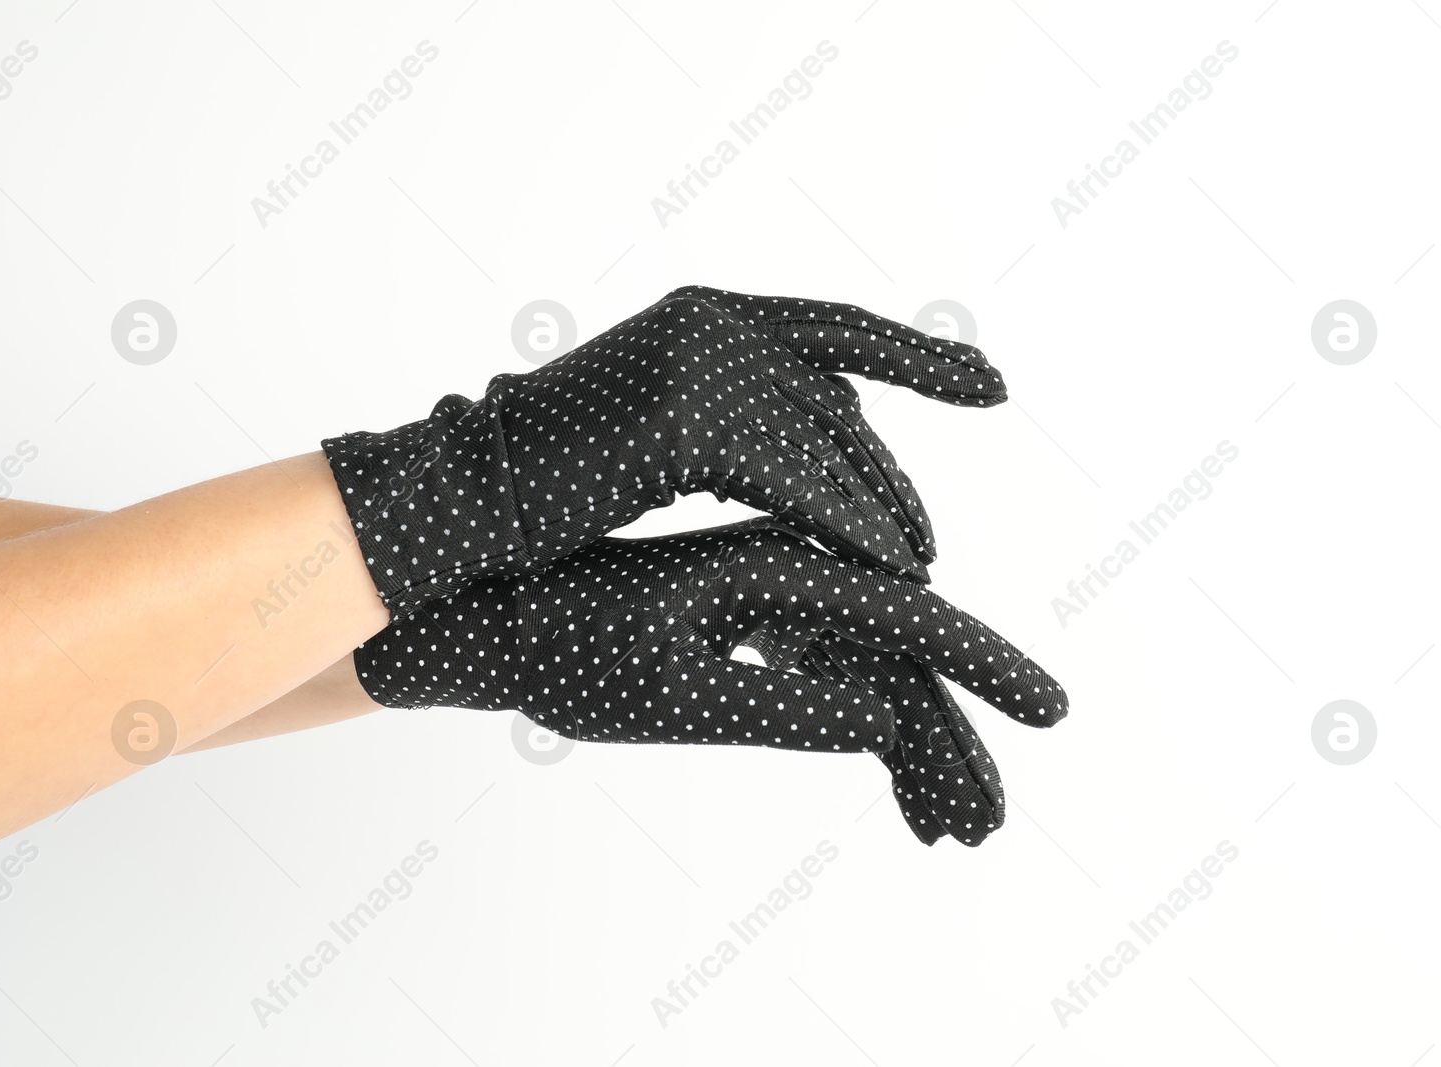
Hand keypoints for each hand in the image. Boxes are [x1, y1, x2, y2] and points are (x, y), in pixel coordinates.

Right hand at [323, 286, 1005, 611]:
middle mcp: (715, 322)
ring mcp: (706, 362)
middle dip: (888, 477)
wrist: (452, 498)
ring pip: (833, 444)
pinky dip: (852, 523)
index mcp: (703, 317)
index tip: (988, 385)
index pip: (837, 329)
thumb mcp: (646, 430)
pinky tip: (889, 568)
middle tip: (926, 541)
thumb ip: (722, 423)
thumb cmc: (535, 482)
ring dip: (882, 509)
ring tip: (917, 567)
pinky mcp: (694, 419)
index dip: (917, 356)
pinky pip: (806, 481)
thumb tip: (791, 463)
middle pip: (843, 403)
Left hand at [352, 520, 1065, 841]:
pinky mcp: (761, 624)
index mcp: (779, 572)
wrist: (503, 618)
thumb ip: (779, 705)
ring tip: (951, 831)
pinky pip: (836, 675)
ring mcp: (779, 601)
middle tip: (985, 827)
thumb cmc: (570, 651)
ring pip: (873, 673)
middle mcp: (792, 576)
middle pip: (902, 659)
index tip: (1051, 710)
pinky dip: (869, 731)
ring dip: (915, 748)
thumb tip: (884, 719)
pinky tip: (896, 789)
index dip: (985, 669)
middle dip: (950, 742)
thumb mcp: (670, 693)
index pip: (909, 622)